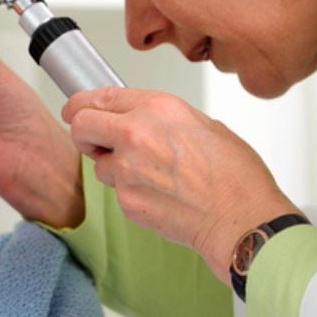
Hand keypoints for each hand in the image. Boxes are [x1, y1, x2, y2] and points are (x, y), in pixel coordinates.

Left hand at [62, 87, 298, 283]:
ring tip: (152, 175)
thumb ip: (165, 118)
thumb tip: (146, 120)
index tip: (76, 109)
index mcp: (157, 108)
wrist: (240, 219)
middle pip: (80, 126)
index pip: (98, 97)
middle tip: (95, 141)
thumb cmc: (235, 176)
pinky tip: (160, 194)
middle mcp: (136, 134)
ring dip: (114, 168)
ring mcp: (127, 171)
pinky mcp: (126, 201)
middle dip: (83, 133)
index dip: (82, 104)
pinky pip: (117, 192)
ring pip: (98, 165)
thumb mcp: (204, 125)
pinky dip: (132, 193)